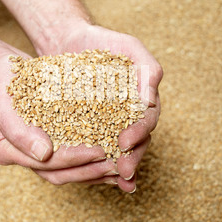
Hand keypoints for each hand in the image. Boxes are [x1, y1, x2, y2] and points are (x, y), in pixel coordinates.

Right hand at [0, 51, 119, 186]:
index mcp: (6, 150)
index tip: (99, 151)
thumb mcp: (2, 100)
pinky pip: (71, 155)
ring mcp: (35, 151)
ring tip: (119, 165)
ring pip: (67, 170)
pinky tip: (110, 153)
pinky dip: (90, 158)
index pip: (45, 164)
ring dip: (93, 170)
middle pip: (59, 173)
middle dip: (89, 171)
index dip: (74, 159)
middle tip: (116, 165)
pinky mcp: (48, 141)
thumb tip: (43, 154)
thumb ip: (18, 130)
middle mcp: (22, 155)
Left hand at [39, 24, 163, 192]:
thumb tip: (151, 99)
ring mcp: (107, 121)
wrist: (70, 41)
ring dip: (116, 165)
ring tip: (114, 180)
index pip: (147, 120)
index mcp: (141, 100)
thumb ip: (148, 68)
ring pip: (116, 147)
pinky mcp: (86, 124)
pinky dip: (95, 159)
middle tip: (123, 172)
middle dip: (131, 157)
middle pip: (135, 141)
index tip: (125, 142)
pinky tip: (91, 172)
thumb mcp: (129, 47)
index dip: (139, 133)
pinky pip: (92, 143)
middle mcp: (127, 114)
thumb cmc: (103, 41)